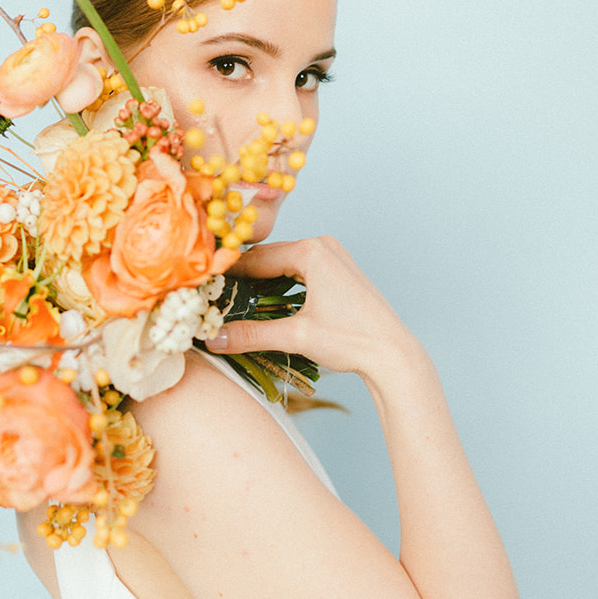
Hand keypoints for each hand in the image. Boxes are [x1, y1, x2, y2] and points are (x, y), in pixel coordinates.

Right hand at [205, 236, 418, 379]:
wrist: (392, 353)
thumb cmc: (352, 340)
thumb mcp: (296, 337)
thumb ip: (251, 335)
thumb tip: (213, 338)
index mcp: (311, 252)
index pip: (256, 257)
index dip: (228, 273)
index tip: (205, 288)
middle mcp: (323, 246)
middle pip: (269, 257)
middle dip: (244, 278)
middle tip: (216, 298)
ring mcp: (334, 256)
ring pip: (284, 263)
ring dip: (262, 280)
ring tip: (237, 302)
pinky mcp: (340, 271)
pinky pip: (300, 269)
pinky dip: (282, 283)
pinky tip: (268, 302)